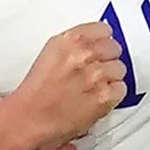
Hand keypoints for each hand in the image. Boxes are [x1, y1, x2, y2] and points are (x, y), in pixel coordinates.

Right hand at [11, 21, 126, 145]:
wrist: (28, 119)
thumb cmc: (35, 93)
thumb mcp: (51, 54)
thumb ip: (75, 46)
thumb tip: (95, 43)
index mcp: (69, 40)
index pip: (104, 29)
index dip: (103, 42)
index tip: (101, 47)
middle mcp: (84, 54)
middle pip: (114, 49)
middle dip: (107, 60)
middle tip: (95, 72)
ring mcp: (96, 75)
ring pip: (120, 69)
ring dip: (110, 78)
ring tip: (93, 88)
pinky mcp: (104, 96)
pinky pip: (121, 90)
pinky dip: (112, 96)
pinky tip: (97, 99)